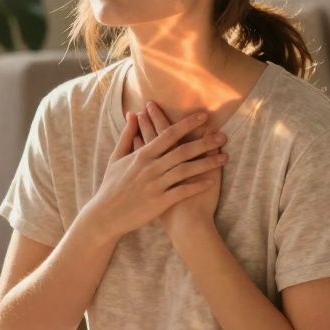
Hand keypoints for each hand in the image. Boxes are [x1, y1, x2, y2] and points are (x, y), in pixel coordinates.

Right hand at [83, 109, 226, 242]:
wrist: (105, 215)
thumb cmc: (111, 185)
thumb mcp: (116, 158)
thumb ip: (127, 135)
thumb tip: (133, 114)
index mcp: (142, 155)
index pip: (168, 134)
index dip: (187, 124)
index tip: (204, 116)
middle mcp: (150, 168)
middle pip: (182, 151)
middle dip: (205, 142)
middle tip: (223, 135)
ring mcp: (155, 185)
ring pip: (186, 170)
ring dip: (207, 163)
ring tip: (224, 157)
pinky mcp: (159, 202)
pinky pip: (182, 192)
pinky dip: (197, 186)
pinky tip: (212, 181)